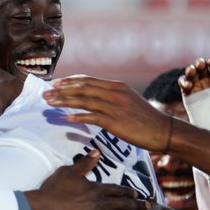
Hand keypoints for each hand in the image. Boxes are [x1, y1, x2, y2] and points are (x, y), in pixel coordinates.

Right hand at [25, 149, 161, 209]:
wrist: (45, 209)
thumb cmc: (55, 190)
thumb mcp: (69, 171)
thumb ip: (85, 163)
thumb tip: (97, 152)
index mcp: (98, 189)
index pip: (118, 190)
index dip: (129, 193)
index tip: (139, 195)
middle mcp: (104, 203)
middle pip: (127, 204)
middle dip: (141, 205)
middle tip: (153, 207)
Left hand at [44, 76, 172, 152]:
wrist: (163, 130)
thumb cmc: (145, 117)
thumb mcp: (128, 99)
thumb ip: (111, 95)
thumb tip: (92, 95)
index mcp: (116, 86)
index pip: (87, 80)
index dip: (69, 81)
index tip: (55, 84)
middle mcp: (113, 93)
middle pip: (81, 88)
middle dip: (61, 90)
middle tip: (45, 93)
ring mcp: (114, 107)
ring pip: (83, 101)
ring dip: (63, 102)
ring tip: (49, 104)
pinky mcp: (115, 122)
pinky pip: (91, 117)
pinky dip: (77, 117)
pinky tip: (66, 119)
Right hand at [178, 57, 209, 96]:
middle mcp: (207, 80)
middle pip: (201, 66)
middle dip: (200, 63)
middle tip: (200, 64)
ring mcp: (196, 86)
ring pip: (191, 73)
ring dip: (190, 69)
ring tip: (191, 71)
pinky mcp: (187, 93)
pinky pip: (183, 84)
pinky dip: (183, 82)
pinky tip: (187, 85)